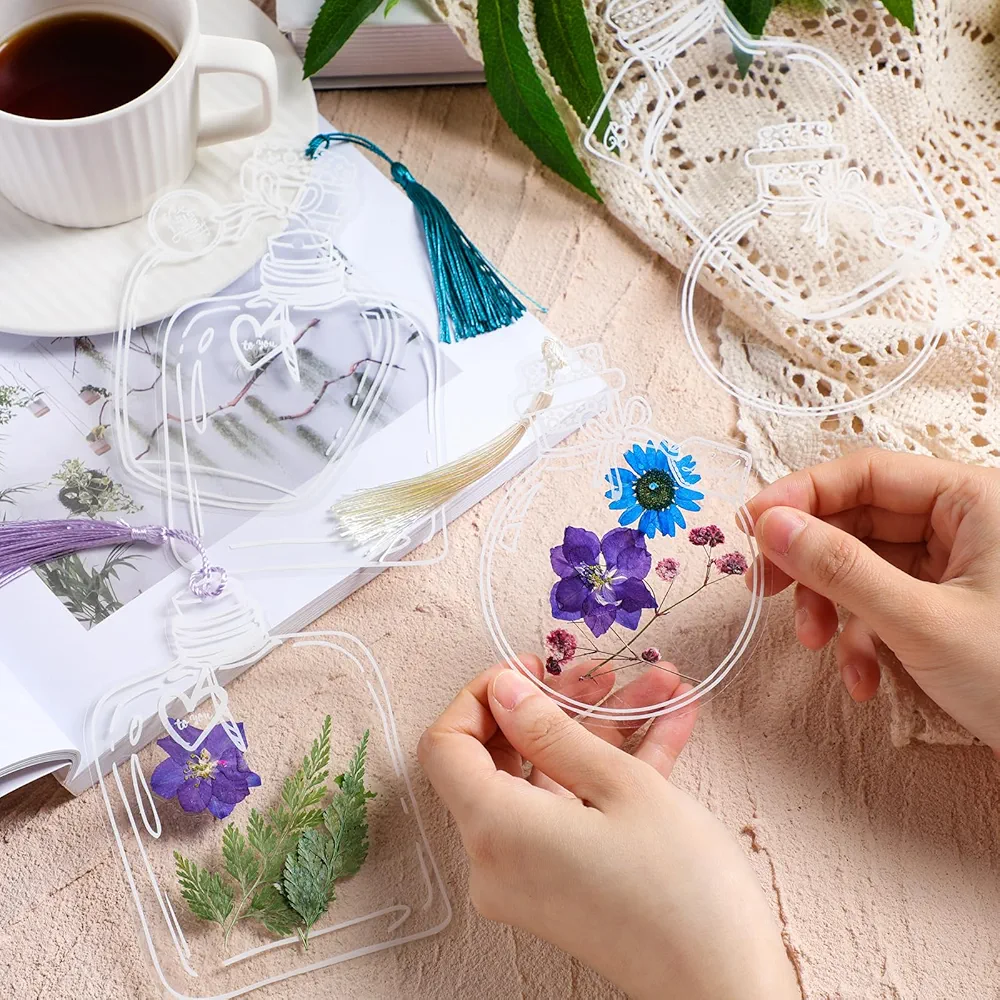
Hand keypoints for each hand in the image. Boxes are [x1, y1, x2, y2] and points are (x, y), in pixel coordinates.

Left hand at [418, 658, 798, 999]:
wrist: (728, 990)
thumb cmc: (681, 890)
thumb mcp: (620, 786)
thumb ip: (550, 730)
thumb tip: (503, 690)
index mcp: (494, 829)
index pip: (447, 744)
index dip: (482, 696)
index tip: (531, 669)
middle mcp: (496, 858)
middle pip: (502, 756)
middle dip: (556, 703)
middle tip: (602, 673)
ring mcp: (529, 875)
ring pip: (549, 778)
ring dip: (600, 728)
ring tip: (659, 685)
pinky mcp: (562, 884)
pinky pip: (573, 811)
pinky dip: (612, 770)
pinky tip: (670, 722)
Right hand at [744, 448, 999, 750]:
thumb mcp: (921, 622)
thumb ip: (841, 568)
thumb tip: (768, 524)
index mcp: (974, 500)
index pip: (866, 473)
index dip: (801, 496)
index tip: (749, 527)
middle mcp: (966, 523)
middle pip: (859, 519)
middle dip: (811, 562)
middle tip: (764, 590)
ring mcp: (958, 567)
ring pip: (866, 566)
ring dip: (832, 607)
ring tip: (815, 646)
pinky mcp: (952, 607)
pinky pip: (887, 604)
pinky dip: (863, 638)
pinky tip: (862, 679)